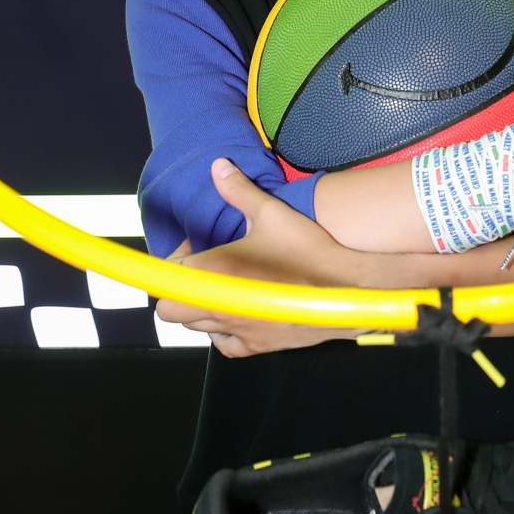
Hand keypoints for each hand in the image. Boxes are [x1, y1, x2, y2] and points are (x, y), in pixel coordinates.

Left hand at [155, 160, 362, 357]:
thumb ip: (239, 190)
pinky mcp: (256, 347)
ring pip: (195, 327)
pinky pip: (223, 344)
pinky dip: (221, 329)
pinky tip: (239, 309)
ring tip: (224, 284)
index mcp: (216, 274)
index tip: (195, 247)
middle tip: (205, 267)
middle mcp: (220, 307)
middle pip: (170, 310)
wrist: (347, 288)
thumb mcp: (272, 212)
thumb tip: (217, 167)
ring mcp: (237, 331)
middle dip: (181, 287)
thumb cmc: (307, 250)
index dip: (173, 262)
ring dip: (200, 306)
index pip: (166, 281)